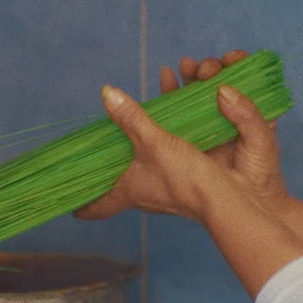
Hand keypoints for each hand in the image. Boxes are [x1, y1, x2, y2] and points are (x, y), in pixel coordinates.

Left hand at [74, 80, 282, 222]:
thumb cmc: (184, 178)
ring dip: (144, 140)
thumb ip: (131, 117)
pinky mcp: (187, 179)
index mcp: (129, 191)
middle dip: (113, 163)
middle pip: (121, 182)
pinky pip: (169, 156)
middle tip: (102, 146)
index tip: (73, 208)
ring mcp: (166, 187)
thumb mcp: (153, 142)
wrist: (228, 197)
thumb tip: (106, 93)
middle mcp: (145, 193)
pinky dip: (168, 137)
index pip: (100, 205)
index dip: (85, 206)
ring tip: (137, 116)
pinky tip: (172, 120)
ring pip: (146, 165)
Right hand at [159, 51, 289, 212]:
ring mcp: (207, 123)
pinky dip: (171, 91)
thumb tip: (224, 90)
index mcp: (249, 111)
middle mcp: (228, 114)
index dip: (235, 64)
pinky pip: (177, 110)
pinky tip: (167, 76)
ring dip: (189, 75)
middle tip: (203, 70)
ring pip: (195, 92)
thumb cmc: (261, 175)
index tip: (230, 59)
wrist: (247, 205)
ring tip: (184, 66)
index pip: (242, 78)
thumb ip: (248, 115)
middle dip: (208, 68)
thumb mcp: (261, 141)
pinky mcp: (188, 135)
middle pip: (215, 81)